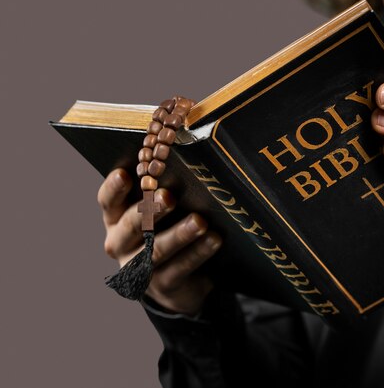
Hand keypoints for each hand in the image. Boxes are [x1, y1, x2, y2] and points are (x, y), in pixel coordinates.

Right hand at [97, 168, 220, 314]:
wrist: (178, 282)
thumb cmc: (167, 231)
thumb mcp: (158, 212)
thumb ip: (159, 191)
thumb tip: (180, 160)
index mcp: (115, 219)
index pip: (108, 201)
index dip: (114, 188)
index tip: (124, 173)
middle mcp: (121, 243)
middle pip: (131, 225)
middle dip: (150, 210)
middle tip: (167, 196)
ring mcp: (138, 267)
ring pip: (156, 249)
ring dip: (179, 234)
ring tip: (199, 221)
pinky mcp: (162, 284)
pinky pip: (180, 267)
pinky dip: (199, 252)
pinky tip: (214, 239)